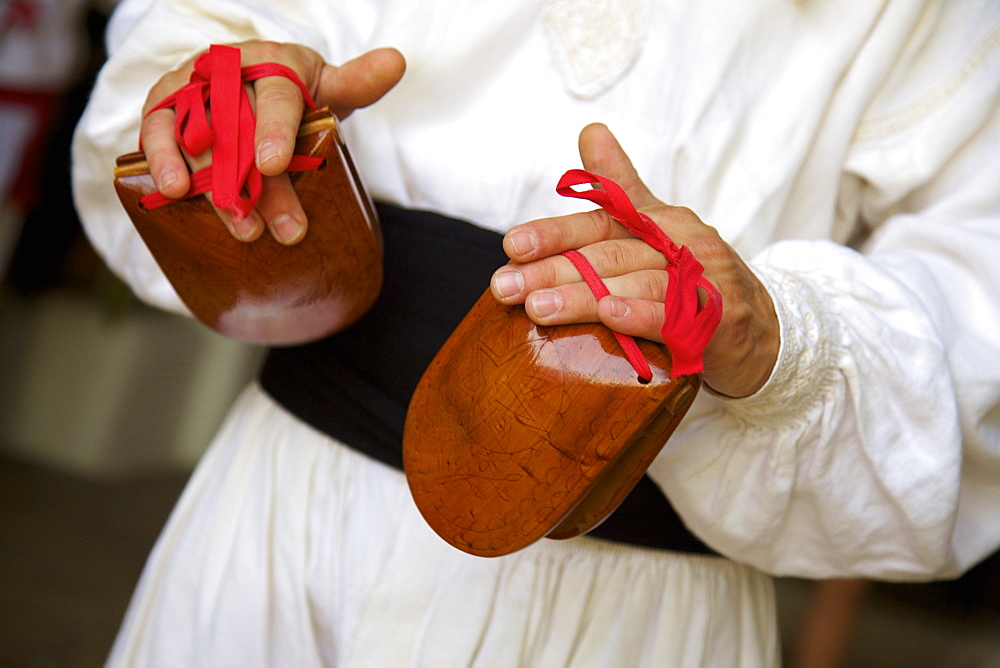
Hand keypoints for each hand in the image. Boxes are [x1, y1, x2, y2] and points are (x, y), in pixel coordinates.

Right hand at [140, 41, 405, 243]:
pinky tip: (172, 192)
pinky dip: (161, 160)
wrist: (243, 84)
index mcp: (274, 63)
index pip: (276, 96)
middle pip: (241, 130)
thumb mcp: (327, 86)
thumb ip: (357, 83)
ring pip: (199, 137)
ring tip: (242, 228)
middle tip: (286, 230)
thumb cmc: (292, 91)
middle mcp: (228, 70)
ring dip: (214, 185)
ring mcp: (192, 89)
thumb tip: (396, 62)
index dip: (275, 130)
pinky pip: (155, 132)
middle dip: (261, 187)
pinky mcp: (163, 110)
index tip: (276, 165)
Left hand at [490, 124, 777, 397]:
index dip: (553, 233)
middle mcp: (679, 243)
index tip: (510, 245)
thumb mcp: (658, 228)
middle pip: (607, 255)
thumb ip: (620, 187)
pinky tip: (609, 315)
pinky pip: (674, 315)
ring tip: (537, 307)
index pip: (597, 223)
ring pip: (634, 283)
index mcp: (657, 222)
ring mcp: (701, 280)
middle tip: (504, 288)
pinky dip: (641, 315)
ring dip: (583, 296)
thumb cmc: (695, 277)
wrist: (762, 330)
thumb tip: (590, 130)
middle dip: (551, 270)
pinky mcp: (716, 318)